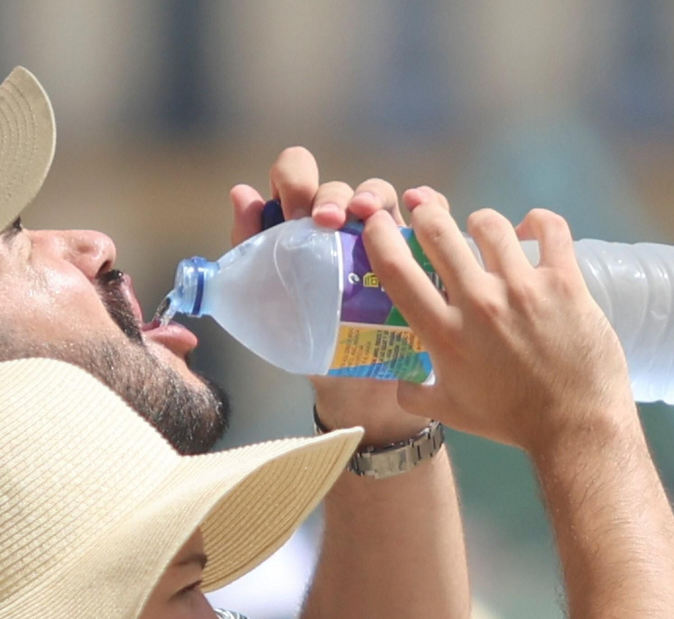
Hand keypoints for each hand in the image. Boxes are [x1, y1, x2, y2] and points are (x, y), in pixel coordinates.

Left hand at [230, 149, 425, 444]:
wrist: (351, 390)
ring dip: (372, 195)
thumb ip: (249, 249)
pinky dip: (430, 205)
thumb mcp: (268, 302)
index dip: (293, 179)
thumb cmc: (304, 341)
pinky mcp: (415, 255)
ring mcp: (380, 236)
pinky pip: (431, 217)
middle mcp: (340, 223)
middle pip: (337, 187)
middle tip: (323, 222)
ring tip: (365, 214)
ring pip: (381, 194)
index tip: (290, 213)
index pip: (294, 173)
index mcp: (298, 224)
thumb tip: (241, 192)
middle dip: (330, 195)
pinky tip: (421, 216)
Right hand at [361, 193, 633, 454]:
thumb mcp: (450, 412)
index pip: (397, 270)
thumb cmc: (510, 421)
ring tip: (483, 233)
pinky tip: (529, 230)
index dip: (380, 235)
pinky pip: (548, 229)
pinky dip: (536, 222)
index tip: (378, 223)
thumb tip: (398, 380)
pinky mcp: (564, 281)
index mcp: (445, 333)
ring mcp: (523, 288)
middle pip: (438, 231)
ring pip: (490, 224)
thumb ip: (415, 394)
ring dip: (479, 223)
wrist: (575, 424)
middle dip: (427, 214)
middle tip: (429, 215)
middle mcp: (478, 303)